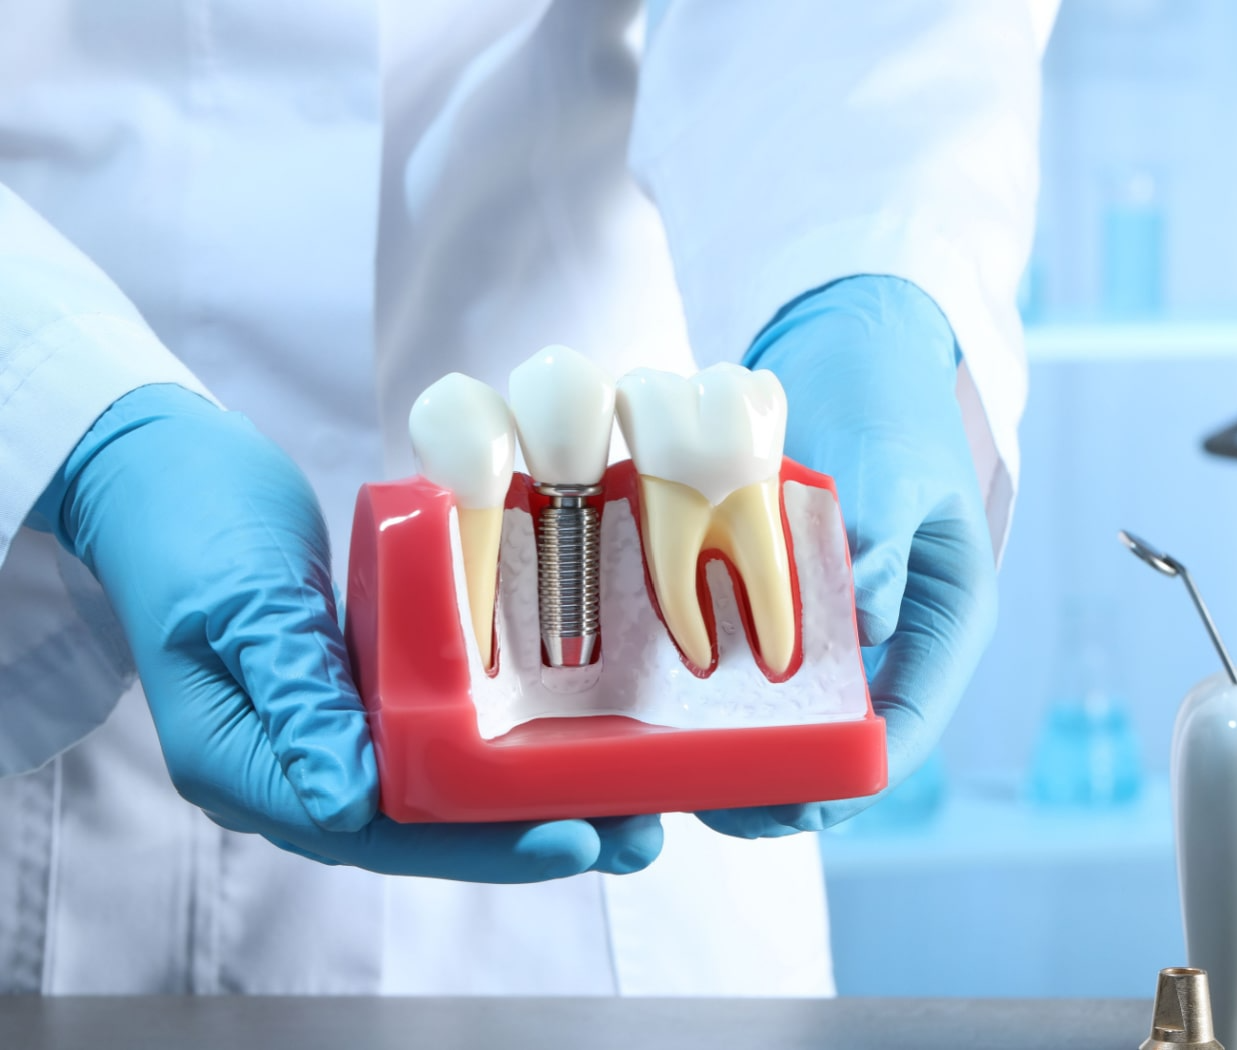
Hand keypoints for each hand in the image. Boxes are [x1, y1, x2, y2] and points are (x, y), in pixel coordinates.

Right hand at [29, 384, 661, 880]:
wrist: (153, 464)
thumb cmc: (184, 520)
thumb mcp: (239, 600)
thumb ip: (293, 696)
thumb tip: (349, 804)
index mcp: (243, 765)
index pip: (373, 831)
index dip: (476, 844)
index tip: (571, 838)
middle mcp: (290, 768)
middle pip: (420, 830)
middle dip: (527, 837)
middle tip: (636, 837)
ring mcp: (323, 734)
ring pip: (435, 793)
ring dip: (526, 800)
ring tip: (629, 807)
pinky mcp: (354, 694)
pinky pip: (434, 737)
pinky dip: (500, 745)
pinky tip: (572, 741)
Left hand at [698, 275, 999, 836]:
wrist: (850, 345)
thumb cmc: (890, 400)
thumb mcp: (896, 462)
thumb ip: (886, 534)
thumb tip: (869, 612)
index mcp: (942, 621)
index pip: (906, 729)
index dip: (848, 779)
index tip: (787, 804)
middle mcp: (890, 641)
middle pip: (841, 741)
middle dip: (781, 781)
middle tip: (704, 801)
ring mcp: (834, 626)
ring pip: (789, 715)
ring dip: (737, 747)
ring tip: (668, 768)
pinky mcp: (782, 602)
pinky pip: (746, 664)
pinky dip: (709, 689)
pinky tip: (653, 701)